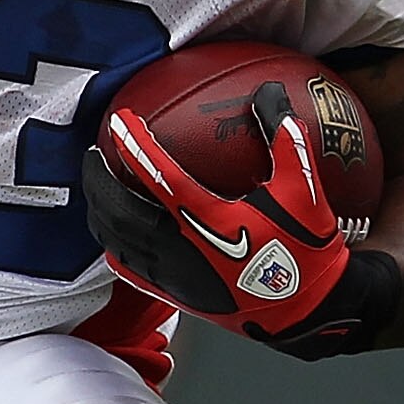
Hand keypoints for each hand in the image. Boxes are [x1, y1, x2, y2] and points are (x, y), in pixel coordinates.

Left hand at [82, 95, 391, 358]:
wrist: (310, 311)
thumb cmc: (307, 250)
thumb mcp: (304, 189)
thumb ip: (285, 137)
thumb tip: (271, 92)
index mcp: (209, 218)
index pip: (159, 175)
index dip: (135, 145)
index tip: (119, 122)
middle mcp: (183, 247)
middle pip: (121, 211)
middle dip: (100, 181)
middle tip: (94, 155)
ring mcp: (175, 276)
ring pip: (119, 242)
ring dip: (102, 212)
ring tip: (98, 190)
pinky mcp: (177, 297)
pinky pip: (131, 271)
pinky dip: (115, 247)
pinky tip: (114, 235)